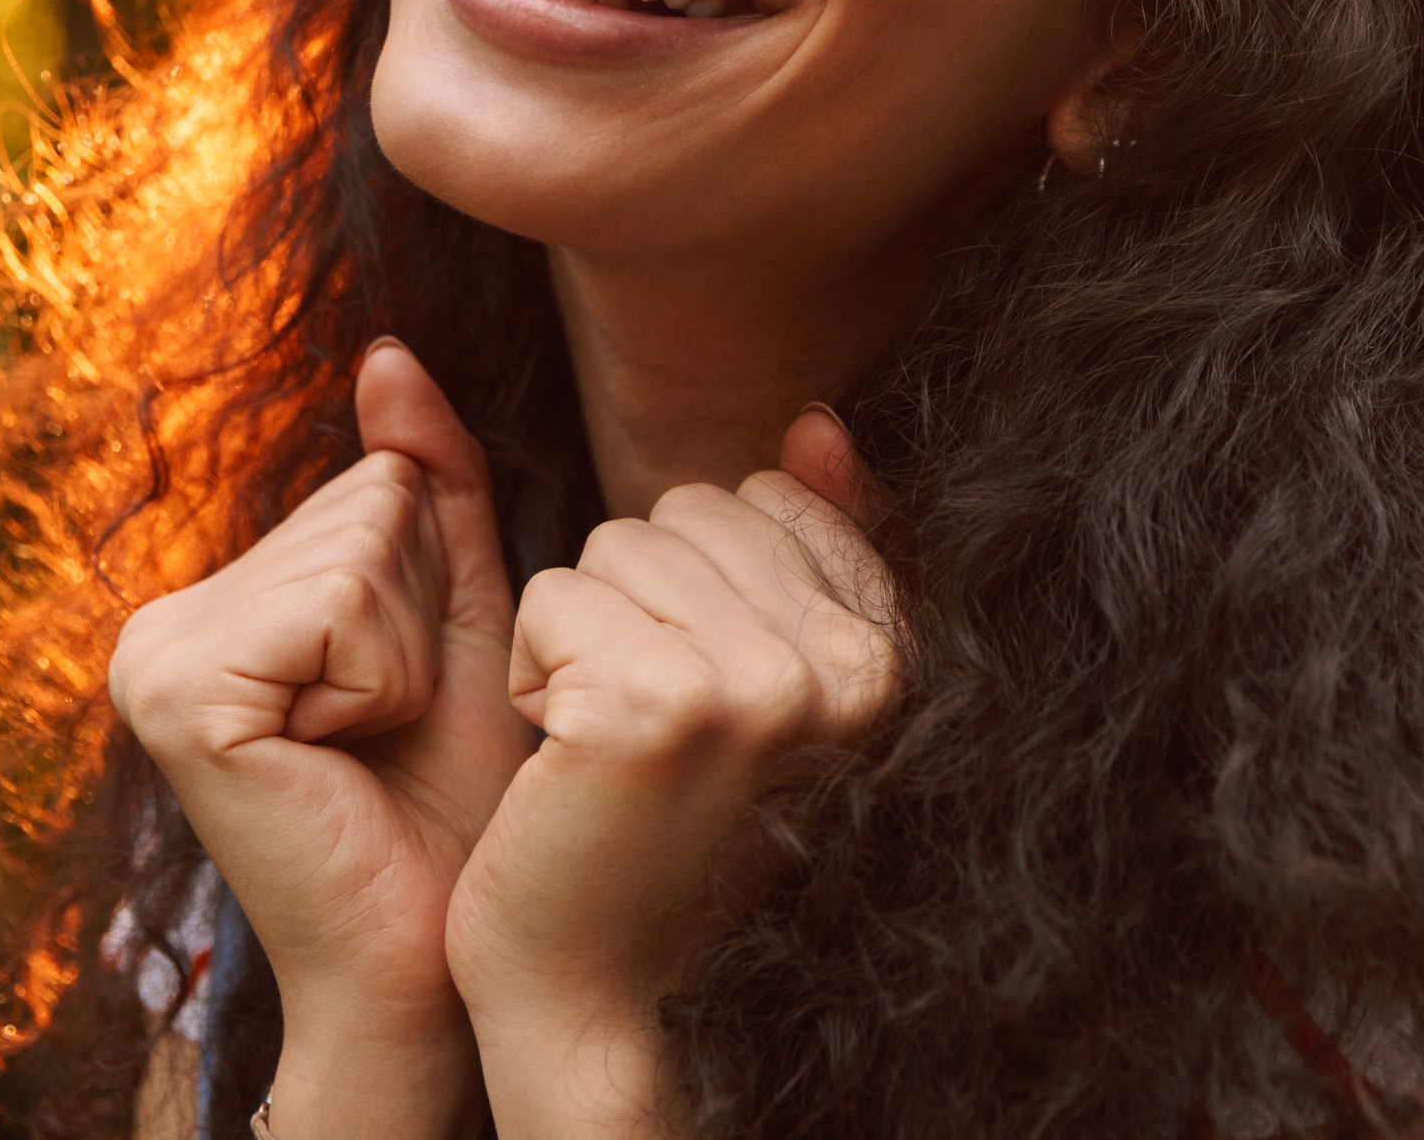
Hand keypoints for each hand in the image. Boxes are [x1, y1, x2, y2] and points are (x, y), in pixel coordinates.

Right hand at [106, 341, 536, 1131]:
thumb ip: (428, 483)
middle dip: (420, 615)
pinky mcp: (180, 694)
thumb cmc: (451, 795)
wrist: (433, 952)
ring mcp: (154, 657)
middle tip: (388, 727)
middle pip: (368, 502)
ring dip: (406, 652)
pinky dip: (379, 677)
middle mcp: (160, 621)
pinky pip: (339, 602)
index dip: (432, 587)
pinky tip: (339, 752)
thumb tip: (389, 352)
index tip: (400, 696)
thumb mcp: (454, 616)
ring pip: (361, 546)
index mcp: (216, 602)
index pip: (375, 484)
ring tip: (366, 742)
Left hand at [447, 407, 896, 1135]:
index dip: (700, 587)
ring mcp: (758, 687)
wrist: (603, 998)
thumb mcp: (760, 684)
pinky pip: (556, 594)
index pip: (768, 498)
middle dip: (637, 602)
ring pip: (616, 546)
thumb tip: (816, 425)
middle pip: (685, 513)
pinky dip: (535, 670)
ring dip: (583, 637)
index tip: (710, 703)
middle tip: (650, 732)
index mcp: (888, 659)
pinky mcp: (656, 705)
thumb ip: (805, 549)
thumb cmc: (668, 832)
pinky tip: (568, 763)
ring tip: (612, 748)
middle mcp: (846, 671)